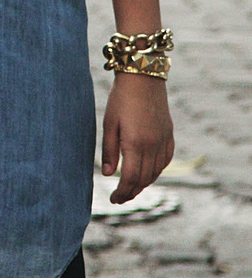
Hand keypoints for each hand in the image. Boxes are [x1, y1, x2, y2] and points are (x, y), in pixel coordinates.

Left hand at [101, 71, 173, 204]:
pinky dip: (156, 171)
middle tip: (119, 198)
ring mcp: (163, 140)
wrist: (143, 78)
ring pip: (156, 172)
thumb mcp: (109, 124)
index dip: (122, 192)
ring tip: (130, 189)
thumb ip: (109, 150)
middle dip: (131, 192)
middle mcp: (153, 145)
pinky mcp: (169, 134)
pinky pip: (166, 160)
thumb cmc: (121, 99)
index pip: (130, 178)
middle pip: (144, 179)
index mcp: (135, 143)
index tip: (113, 199)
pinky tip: (148, 173)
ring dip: (144, 184)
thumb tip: (108, 174)